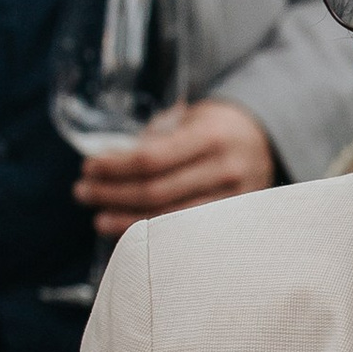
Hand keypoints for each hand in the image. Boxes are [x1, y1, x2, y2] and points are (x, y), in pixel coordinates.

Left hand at [75, 96, 277, 235]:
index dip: (115, 167)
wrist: (269, 142)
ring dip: (126, 221)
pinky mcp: (235, 222)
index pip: (152, 158)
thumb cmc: (219, 126)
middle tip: (83, 192)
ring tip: (98, 219)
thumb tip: (111, 162)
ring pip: (170, 220)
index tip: (88, 167)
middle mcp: (226, 169)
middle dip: (112, 194)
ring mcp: (234, 200)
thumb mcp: (191, 116)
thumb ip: (156, 137)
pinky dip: (153, 235)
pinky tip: (129, 233)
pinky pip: (186, 235)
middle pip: (156, 191)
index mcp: (211, 136)